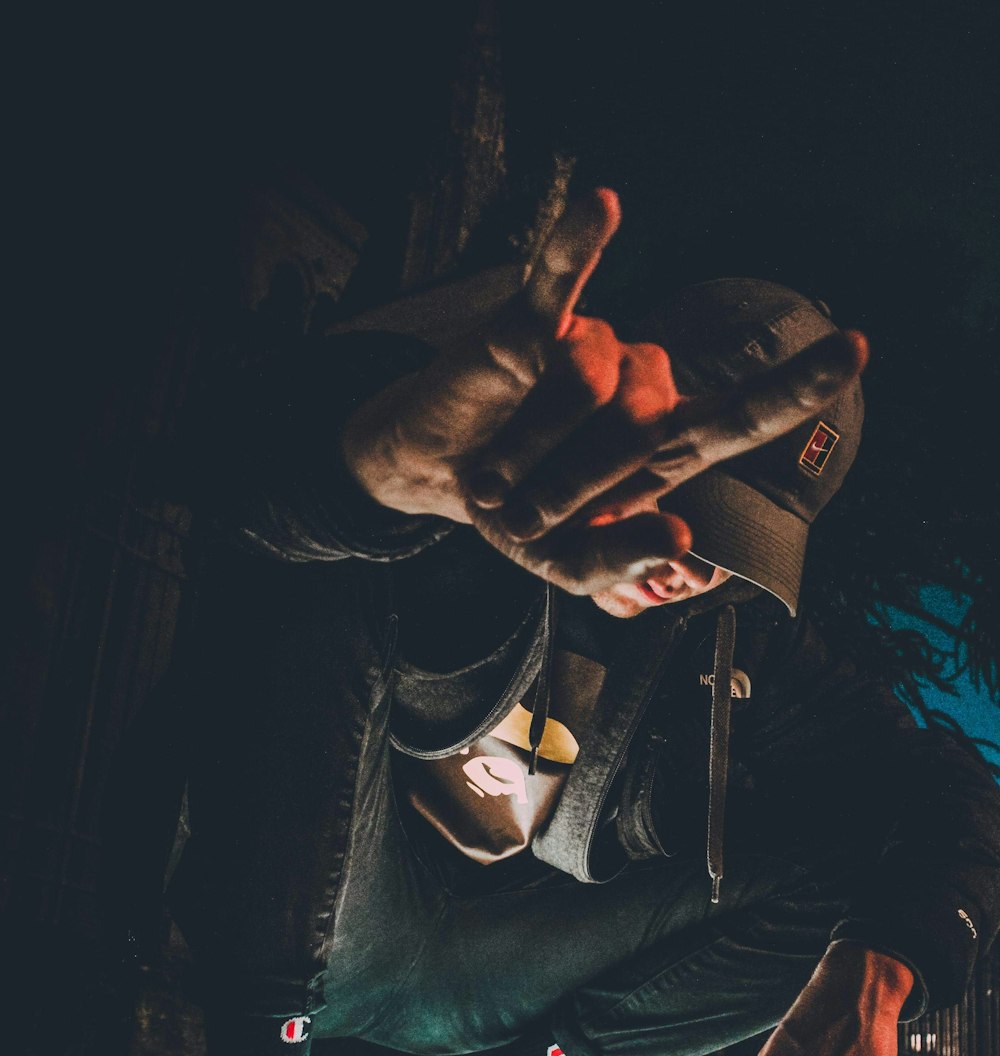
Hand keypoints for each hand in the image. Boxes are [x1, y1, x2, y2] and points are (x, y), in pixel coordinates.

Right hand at [343, 188, 867, 596]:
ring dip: (533, 451)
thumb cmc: (519, 514)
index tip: (853, 348)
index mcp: (666, 445)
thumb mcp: (570, 568)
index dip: (796, 386)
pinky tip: (603, 204)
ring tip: (495, 480)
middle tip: (523, 517)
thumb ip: (622, 567)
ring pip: (590, 385)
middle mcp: (642, 386)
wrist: (441, 479)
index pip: (744, 414)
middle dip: (575, 488)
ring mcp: (592, 348)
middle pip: (644, 426)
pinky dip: (576, 244)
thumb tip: (678, 542)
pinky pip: (558, 280)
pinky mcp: (531, 323)